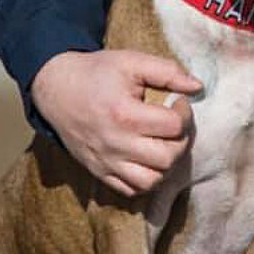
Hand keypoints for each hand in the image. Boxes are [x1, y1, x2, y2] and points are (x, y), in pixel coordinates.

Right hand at [32, 50, 200, 196]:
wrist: (56, 89)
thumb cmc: (97, 73)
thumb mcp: (132, 62)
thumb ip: (168, 72)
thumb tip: (198, 87)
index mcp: (125, 115)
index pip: (174, 126)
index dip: (185, 113)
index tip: (178, 102)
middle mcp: (115, 144)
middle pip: (167, 158)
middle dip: (180, 140)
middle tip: (174, 124)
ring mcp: (106, 162)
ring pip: (151, 181)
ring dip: (166, 164)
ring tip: (163, 144)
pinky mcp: (99, 172)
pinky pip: (130, 191)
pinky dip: (146, 180)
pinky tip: (148, 159)